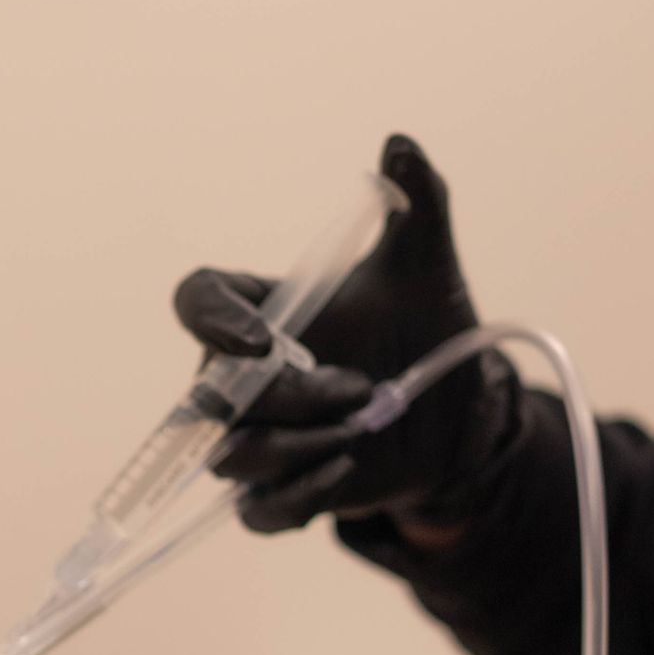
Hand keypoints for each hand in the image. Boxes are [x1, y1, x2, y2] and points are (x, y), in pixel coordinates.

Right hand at [172, 135, 518, 533]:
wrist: (454, 410)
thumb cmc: (423, 327)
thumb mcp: (426, 265)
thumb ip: (416, 202)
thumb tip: (402, 143)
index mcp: (261, 311)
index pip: (199, 301)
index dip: (214, 321)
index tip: (262, 339)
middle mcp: (244, 377)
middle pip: (215, 396)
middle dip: (287, 399)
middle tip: (360, 390)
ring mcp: (256, 437)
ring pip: (234, 457)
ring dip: (296, 448)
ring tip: (360, 431)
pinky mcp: (278, 492)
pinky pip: (259, 511)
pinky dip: (297, 496)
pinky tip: (345, 473)